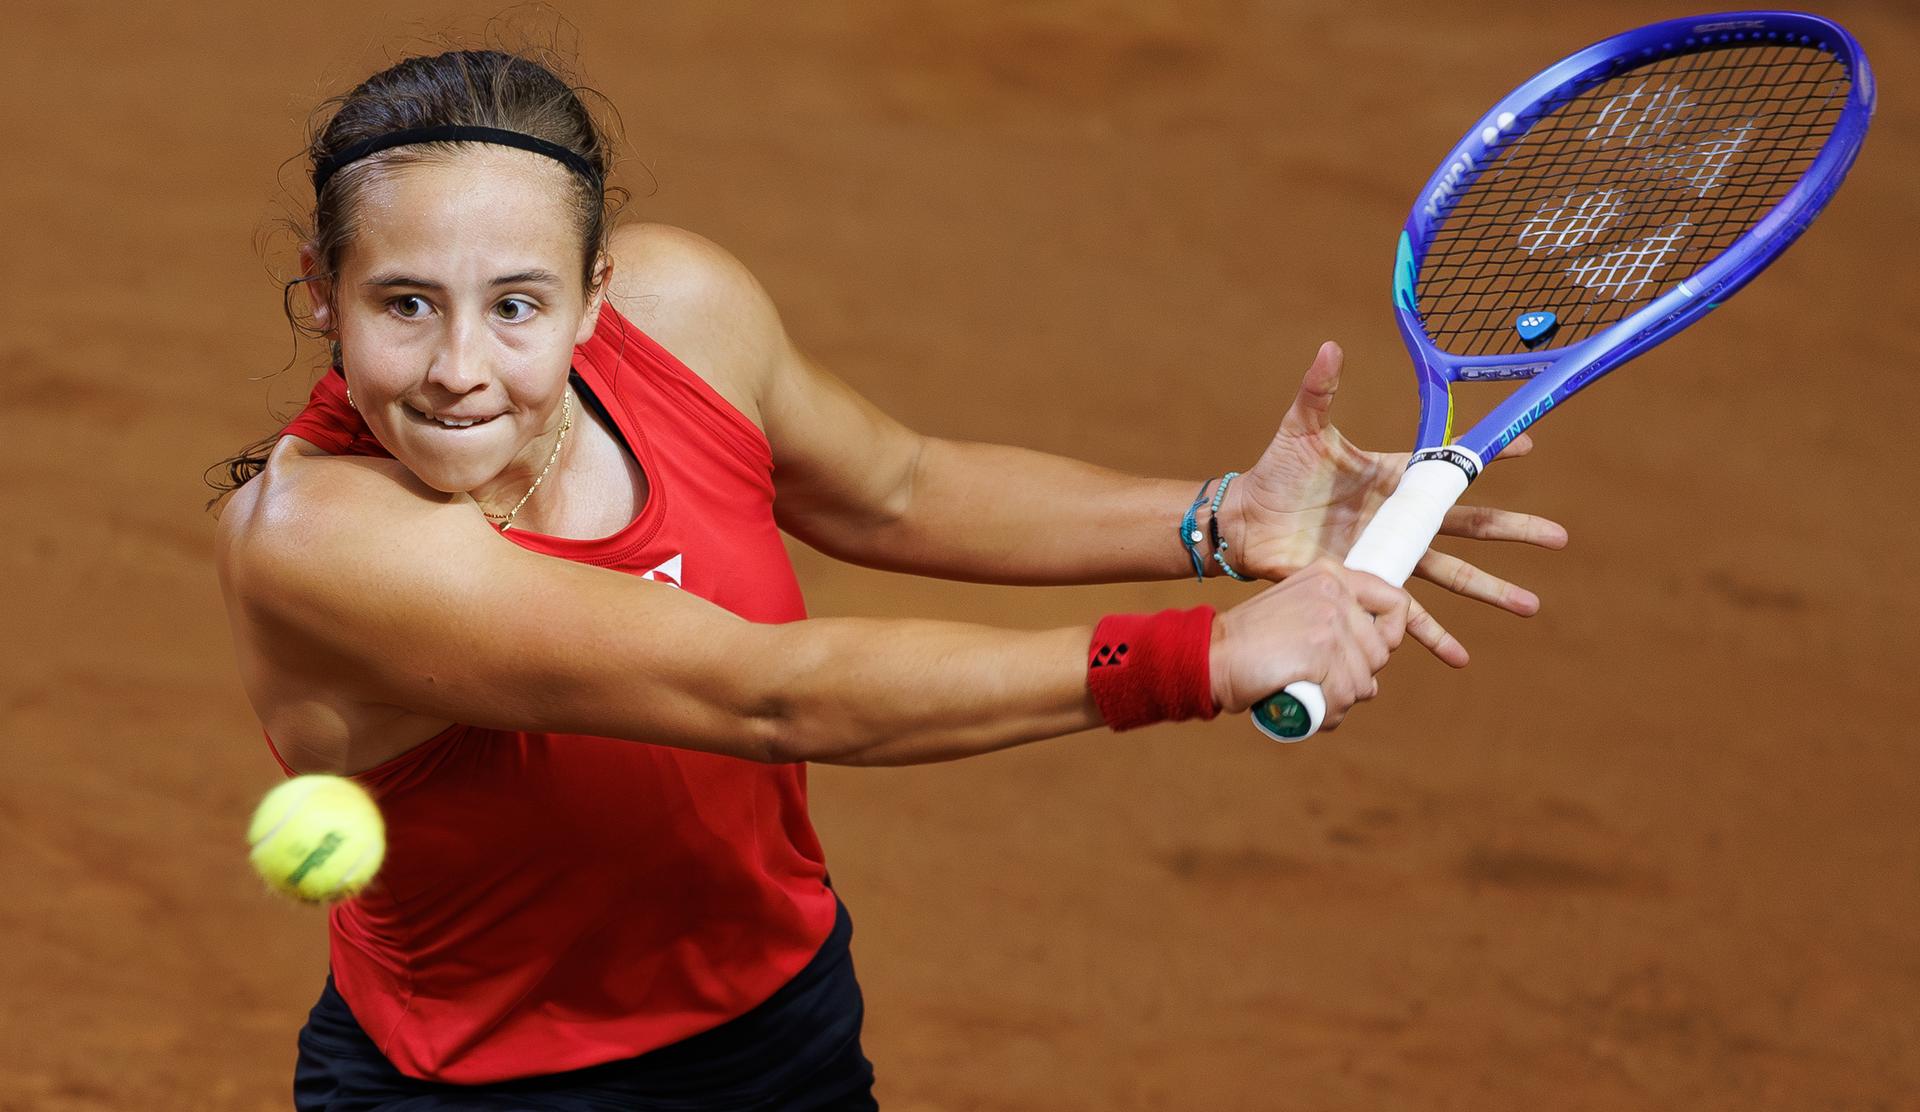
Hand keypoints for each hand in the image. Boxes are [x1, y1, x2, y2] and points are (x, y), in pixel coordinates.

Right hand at [1210, 559, 1408, 728]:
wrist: (1211, 655)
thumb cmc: (1251, 641)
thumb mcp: (1298, 608)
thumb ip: (1336, 617)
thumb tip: (1383, 651)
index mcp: (1332, 575)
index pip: (1396, 602)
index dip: (1391, 635)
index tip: (1369, 654)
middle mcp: (1335, 592)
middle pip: (1381, 653)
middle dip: (1355, 678)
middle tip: (1320, 681)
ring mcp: (1328, 621)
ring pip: (1363, 682)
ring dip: (1339, 701)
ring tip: (1309, 697)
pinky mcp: (1319, 652)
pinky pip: (1343, 698)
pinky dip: (1326, 714)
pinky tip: (1306, 709)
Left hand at [1214, 341, 1567, 666]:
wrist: (1248, 521)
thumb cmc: (1276, 471)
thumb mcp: (1301, 429)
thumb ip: (1319, 390)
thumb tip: (1331, 347)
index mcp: (1392, 478)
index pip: (1449, 465)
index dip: (1488, 457)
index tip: (1529, 447)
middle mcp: (1399, 518)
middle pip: (1469, 525)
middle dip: (1514, 530)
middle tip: (1558, 536)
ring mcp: (1388, 555)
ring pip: (1452, 575)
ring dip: (1491, 591)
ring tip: (1531, 606)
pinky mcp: (1368, 586)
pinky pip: (1405, 616)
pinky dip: (1432, 637)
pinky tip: (1459, 658)